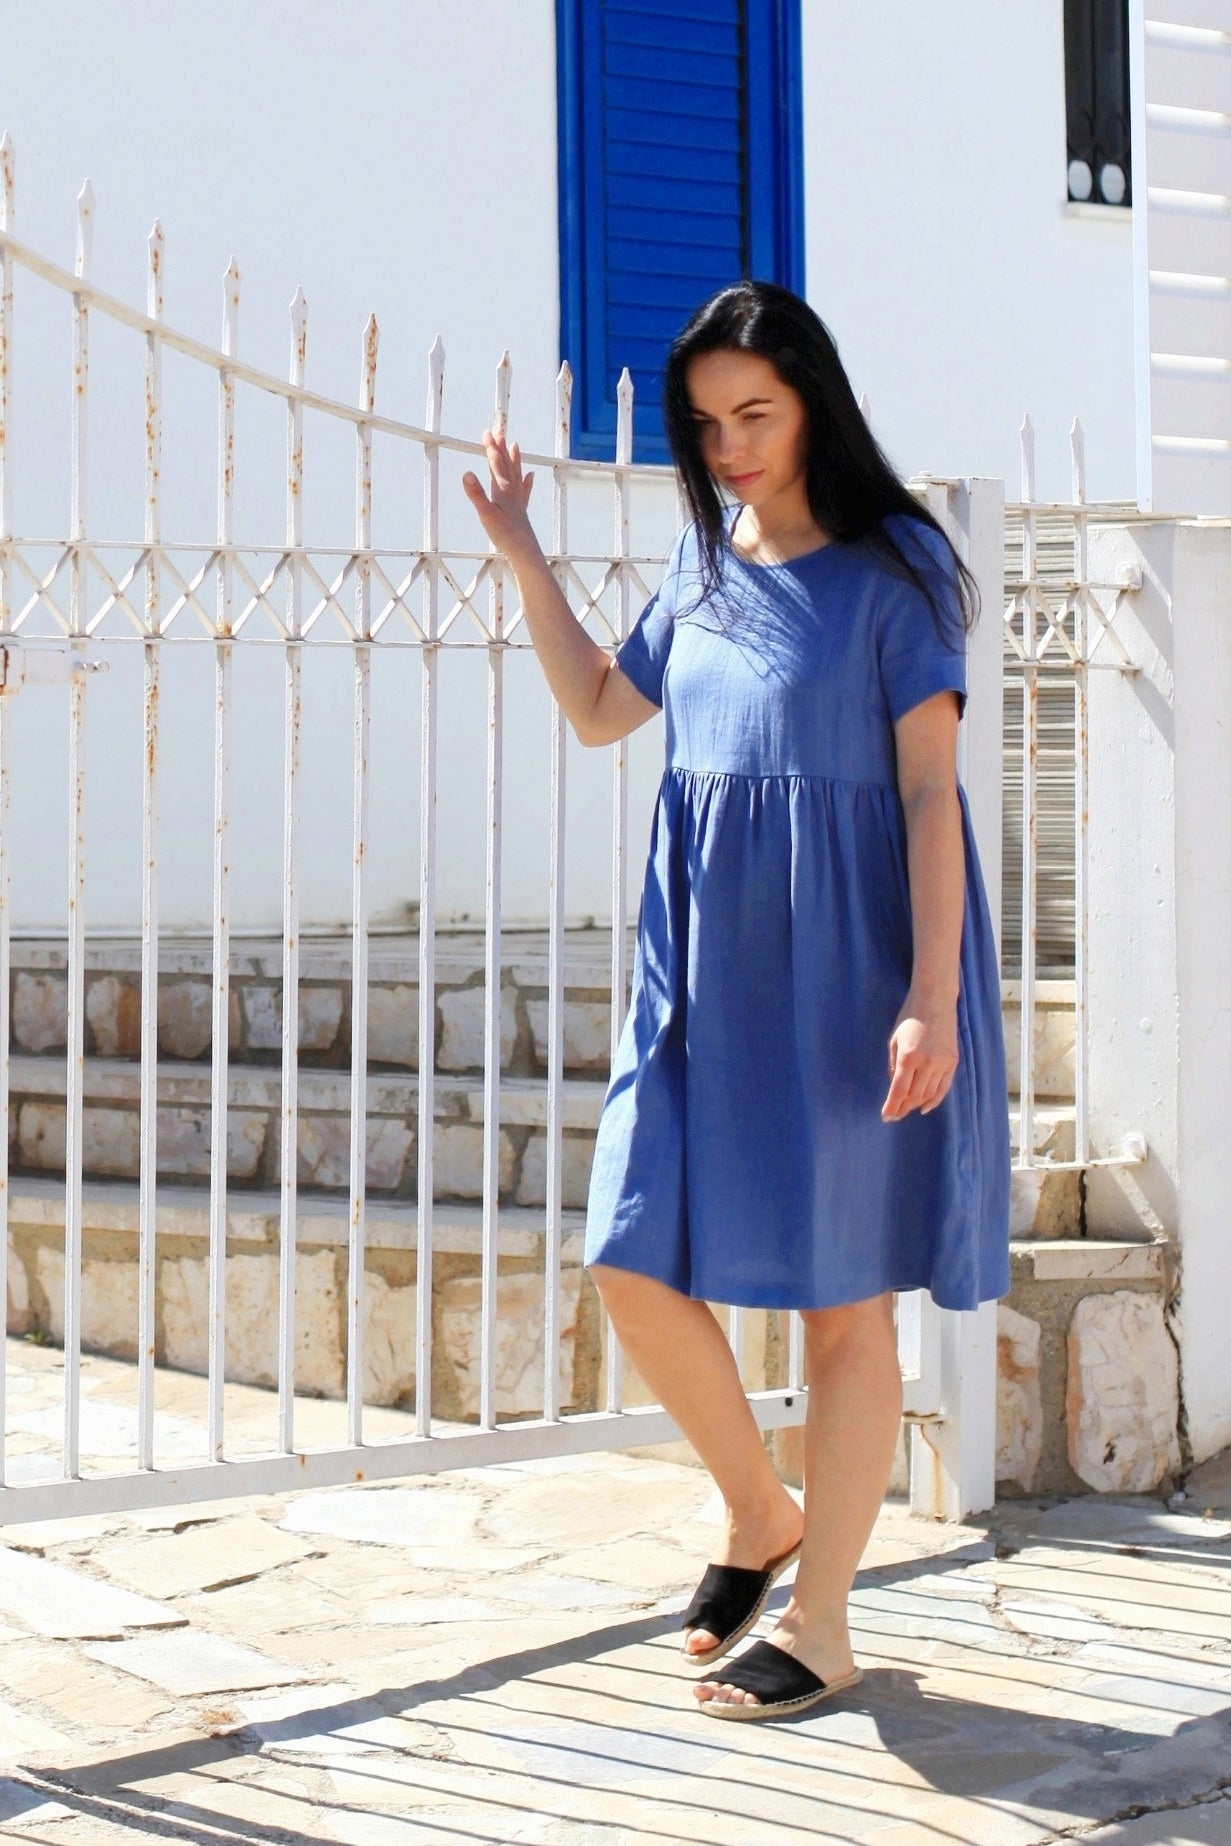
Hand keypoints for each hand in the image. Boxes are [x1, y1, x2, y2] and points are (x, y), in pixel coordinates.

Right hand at [462, 426, 537, 562]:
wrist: (524, 550)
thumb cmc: (504, 534)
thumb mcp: (485, 514)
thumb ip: (476, 493)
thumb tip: (466, 473)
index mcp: (502, 489)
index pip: (496, 463)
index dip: (491, 447)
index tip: (487, 432)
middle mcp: (512, 490)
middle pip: (506, 464)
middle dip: (500, 448)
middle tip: (497, 431)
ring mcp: (518, 499)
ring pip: (516, 473)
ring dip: (515, 459)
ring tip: (515, 445)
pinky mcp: (521, 510)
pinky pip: (524, 490)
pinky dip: (527, 481)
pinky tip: (530, 475)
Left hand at [881, 990, 958, 1120]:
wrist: (935, 1000)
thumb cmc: (910, 1017)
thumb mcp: (894, 1039)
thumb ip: (894, 1065)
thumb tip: (895, 1086)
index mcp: (908, 1057)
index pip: (899, 1090)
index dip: (892, 1106)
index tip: (885, 1116)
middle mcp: (927, 1063)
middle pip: (914, 1096)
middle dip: (902, 1108)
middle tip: (894, 1115)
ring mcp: (942, 1063)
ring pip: (928, 1094)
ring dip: (915, 1105)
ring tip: (905, 1111)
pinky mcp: (953, 1062)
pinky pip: (943, 1087)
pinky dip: (934, 1100)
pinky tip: (924, 1108)